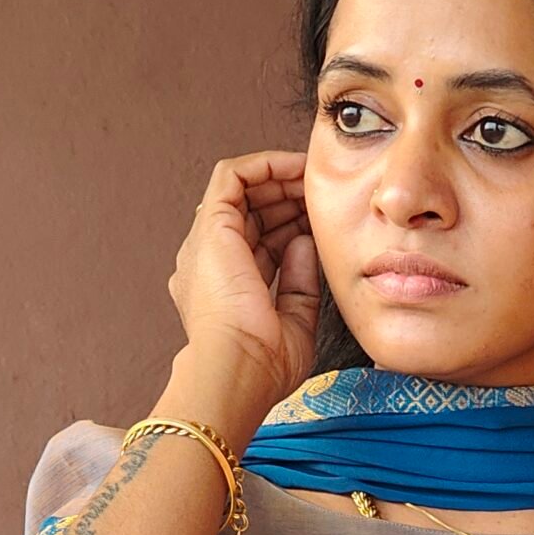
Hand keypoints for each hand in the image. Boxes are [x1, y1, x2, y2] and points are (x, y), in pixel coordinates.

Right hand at [167, 150, 320, 411]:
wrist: (238, 369)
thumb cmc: (263, 364)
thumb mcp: (294, 323)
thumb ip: (299, 284)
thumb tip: (304, 243)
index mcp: (225, 289)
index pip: (261, 243)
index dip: (294, 227)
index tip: (325, 223)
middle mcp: (210, 261)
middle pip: (253, 213)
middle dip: (291, 199)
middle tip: (326, 196)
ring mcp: (206, 242)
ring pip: (243, 190)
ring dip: (282, 179)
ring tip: (315, 179)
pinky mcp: (210, 224)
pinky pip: (233, 175)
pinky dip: (265, 165)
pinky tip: (297, 170)